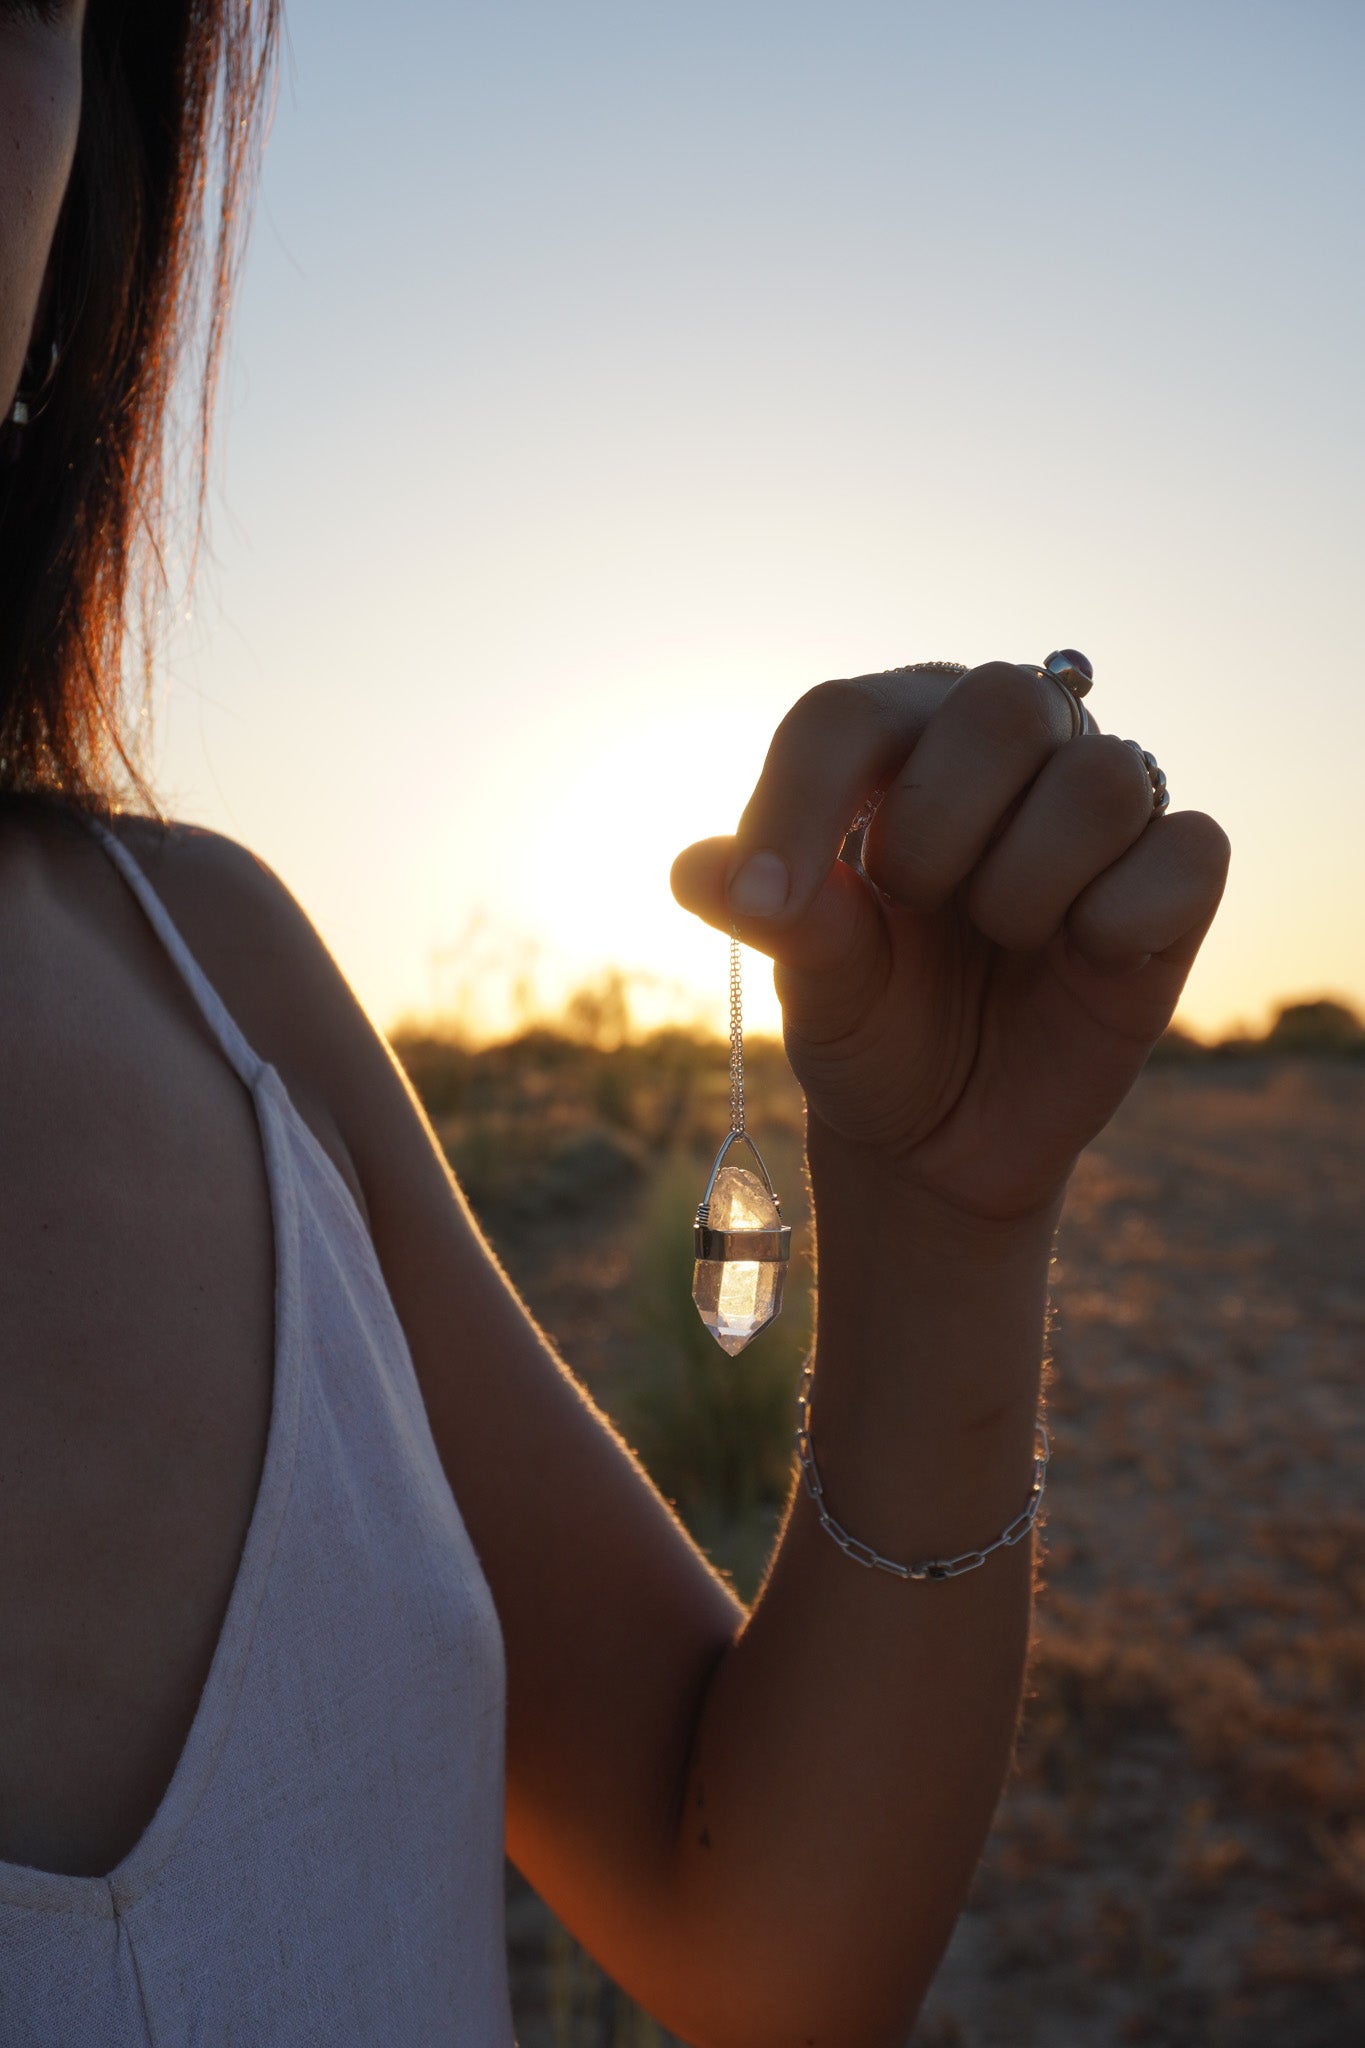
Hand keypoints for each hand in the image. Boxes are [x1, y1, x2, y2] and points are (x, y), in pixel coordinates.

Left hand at [672, 661, 1230, 1224]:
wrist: (943, 1136)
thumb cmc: (872, 1024)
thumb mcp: (815, 981)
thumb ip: (782, 916)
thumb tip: (697, 869)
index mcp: (902, 741)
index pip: (847, 715)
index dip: (798, 799)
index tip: (759, 898)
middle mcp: (1012, 747)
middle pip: (1001, 705)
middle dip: (936, 827)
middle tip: (913, 904)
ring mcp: (1103, 809)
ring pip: (1101, 779)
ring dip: (1026, 885)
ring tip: (1000, 935)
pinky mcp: (1177, 880)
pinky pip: (1187, 852)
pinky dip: (1119, 917)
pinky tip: (1081, 956)